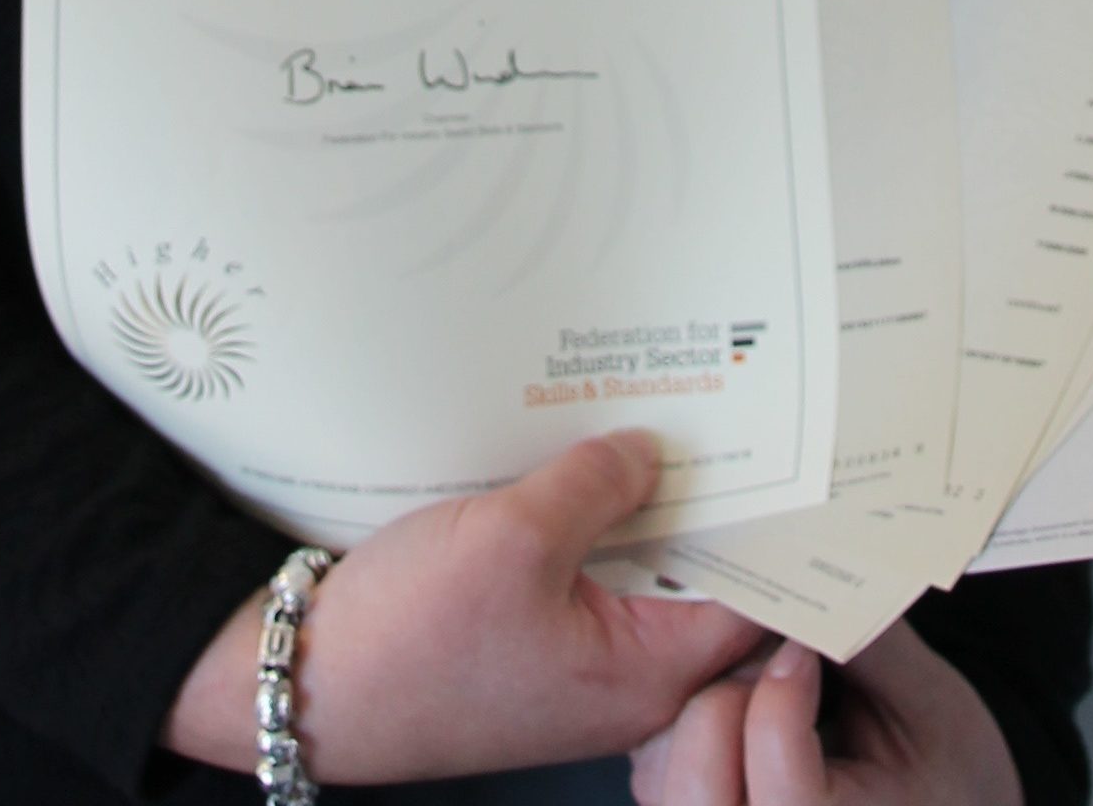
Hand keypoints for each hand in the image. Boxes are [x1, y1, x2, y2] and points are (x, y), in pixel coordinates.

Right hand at [163, 431, 762, 781]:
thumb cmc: (407, 642)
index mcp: (643, 674)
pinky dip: (586, 517)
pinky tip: (575, 458)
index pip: (747, 599)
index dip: (770, 523)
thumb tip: (649, 452)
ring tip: (651, 415)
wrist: (302, 685)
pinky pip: (580, 570)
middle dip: (704, 496)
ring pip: (633, 568)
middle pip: (692, 577)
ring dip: (637, 501)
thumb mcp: (511, 539)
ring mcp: (570, 661)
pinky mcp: (524, 641)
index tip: (790, 452)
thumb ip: (595, 487)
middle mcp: (620, 679)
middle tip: (721, 407)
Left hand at [628, 622, 1024, 805]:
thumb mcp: (930, 704)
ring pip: (664, 779)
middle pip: (701, 782)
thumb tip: (814, 565)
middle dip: (726, 701)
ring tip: (749, 683)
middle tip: (768, 664)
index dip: (783, 694)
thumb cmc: (947, 767)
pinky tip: (728, 705)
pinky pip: (655, 778)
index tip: (804, 650)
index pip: (779, 776)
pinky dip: (678, 731)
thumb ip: (871, 644)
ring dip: (697, 714)